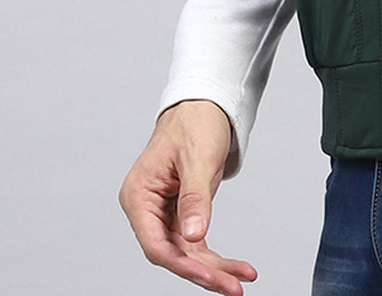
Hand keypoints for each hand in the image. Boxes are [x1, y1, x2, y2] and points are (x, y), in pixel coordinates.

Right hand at [119, 99, 257, 294]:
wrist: (205, 104)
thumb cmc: (196, 122)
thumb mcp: (198, 158)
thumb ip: (195, 198)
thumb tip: (194, 237)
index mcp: (138, 196)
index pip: (155, 244)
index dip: (182, 264)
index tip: (209, 276)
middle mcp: (146, 209)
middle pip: (172, 254)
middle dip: (204, 272)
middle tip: (234, 287)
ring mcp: (163, 214)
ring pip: (186, 253)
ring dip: (213, 268)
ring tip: (243, 279)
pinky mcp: (181, 214)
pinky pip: (196, 244)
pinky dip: (215, 257)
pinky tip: (237, 268)